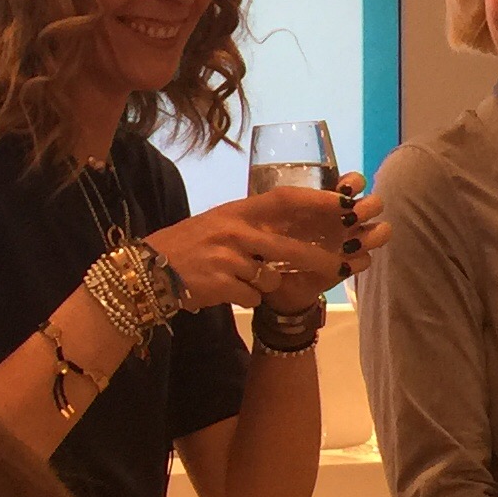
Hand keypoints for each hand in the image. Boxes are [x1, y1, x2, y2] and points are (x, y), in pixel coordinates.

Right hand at [145, 190, 350, 310]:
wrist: (150, 270)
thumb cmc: (190, 244)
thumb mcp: (221, 222)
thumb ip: (252, 222)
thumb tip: (294, 222)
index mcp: (237, 210)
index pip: (285, 198)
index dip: (319, 202)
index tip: (348, 206)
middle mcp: (235, 230)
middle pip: (290, 246)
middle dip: (319, 258)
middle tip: (342, 265)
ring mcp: (228, 258)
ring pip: (271, 276)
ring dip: (266, 282)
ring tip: (245, 278)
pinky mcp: (221, 285)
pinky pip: (252, 296)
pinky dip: (245, 297)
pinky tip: (226, 291)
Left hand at [256, 174, 392, 299]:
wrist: (270, 275)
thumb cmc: (272, 235)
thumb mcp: (276, 215)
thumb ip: (291, 202)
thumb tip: (304, 199)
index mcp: (330, 200)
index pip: (354, 182)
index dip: (354, 182)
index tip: (344, 191)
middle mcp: (346, 218)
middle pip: (375, 204)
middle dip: (368, 207)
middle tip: (350, 218)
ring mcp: (352, 241)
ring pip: (380, 231)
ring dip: (371, 234)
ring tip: (349, 244)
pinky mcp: (350, 266)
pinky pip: (365, 260)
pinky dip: (356, 261)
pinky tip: (342, 265)